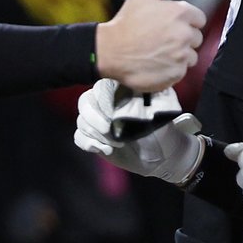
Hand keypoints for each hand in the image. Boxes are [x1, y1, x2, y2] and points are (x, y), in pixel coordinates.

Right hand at [75, 79, 205, 184]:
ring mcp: (97, 121)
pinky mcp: (94, 138)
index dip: (102, 101)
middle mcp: (105, 103)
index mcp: (120, 91)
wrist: (162, 155)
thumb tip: (140, 87)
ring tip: (115, 144)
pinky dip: (88, 143)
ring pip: (81, 121)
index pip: (100, 88)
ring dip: (95, 134)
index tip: (112, 116)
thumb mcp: (161, 110)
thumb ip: (150, 96)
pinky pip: (79, 136)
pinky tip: (105, 150)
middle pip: (85, 103)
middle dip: (94, 119)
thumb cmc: (163, 129)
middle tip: (109, 132)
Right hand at [94, 0, 204, 93]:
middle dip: (183, 38)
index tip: (173, 26)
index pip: (199, 19)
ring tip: (159, 52)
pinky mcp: (176, 73)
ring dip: (179, 54)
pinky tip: (157, 62)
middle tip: (163, 39)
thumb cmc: (125, 24)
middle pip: (196, 37)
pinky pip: (182, 71)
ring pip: (191, 56)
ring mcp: (181, 55)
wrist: (110, 51)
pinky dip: (172, 68)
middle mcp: (184, 34)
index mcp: (179, 13)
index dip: (186, 22)